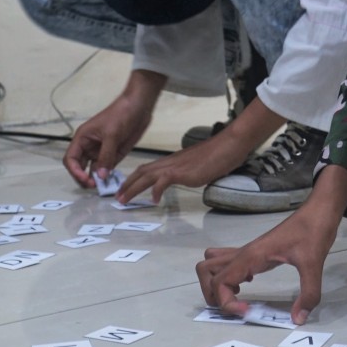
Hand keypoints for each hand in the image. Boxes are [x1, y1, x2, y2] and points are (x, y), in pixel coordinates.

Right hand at [62, 69, 164, 188]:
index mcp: (83, 138)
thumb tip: (100, 175)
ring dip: (97, 179)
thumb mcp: (112, 134)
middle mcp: (89, 146)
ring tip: (105, 186)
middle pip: (80, 167)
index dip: (74, 171)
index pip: (71, 159)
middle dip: (84, 178)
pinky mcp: (114, 154)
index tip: (85, 179)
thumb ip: (106, 156)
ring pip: (94, 170)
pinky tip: (113, 181)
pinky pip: (107, 168)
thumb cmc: (121, 113)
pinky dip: (108, 176)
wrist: (140, 106)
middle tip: (95, 186)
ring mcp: (102, 151)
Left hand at [118, 96, 284, 204]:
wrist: (229, 145)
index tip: (125, 188)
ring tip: (124, 200)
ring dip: (134, 188)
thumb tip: (186, 178)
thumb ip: (189, 172)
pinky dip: (157, 190)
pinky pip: (164, 181)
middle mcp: (171, 162)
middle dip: (128, 184)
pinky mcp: (183, 172)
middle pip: (142, 171)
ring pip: (148, 175)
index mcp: (173, 161)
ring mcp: (176, 166)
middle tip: (117, 197)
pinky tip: (155, 200)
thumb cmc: (218, 155)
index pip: (148, 168)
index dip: (135, 178)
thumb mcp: (198, 166)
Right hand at [195, 166, 346, 323]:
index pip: (219, 281)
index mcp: (252, 256)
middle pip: (206, 270)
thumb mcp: (314, 263)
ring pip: (213, 263)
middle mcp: (245, 252)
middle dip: (213, 294)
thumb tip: (298, 319)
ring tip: (238, 296)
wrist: (320, 209)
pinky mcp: (257, 249)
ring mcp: (249, 249)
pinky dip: (229, 275)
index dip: (226, 302)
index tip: (248, 311)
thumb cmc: (314, 230)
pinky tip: (247, 283)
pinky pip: (229, 261)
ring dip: (216, 282)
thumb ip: (308, 293)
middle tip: (237, 307)